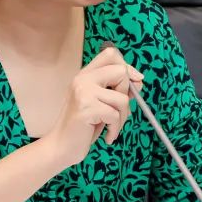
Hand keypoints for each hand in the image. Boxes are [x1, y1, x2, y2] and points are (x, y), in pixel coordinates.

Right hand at [45, 47, 143, 168]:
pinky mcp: (86, 107)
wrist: (62, 147)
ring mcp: (83, 92)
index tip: (135, 82)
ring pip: (122, 98)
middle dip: (127, 94)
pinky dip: (115, 129)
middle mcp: (82, 79)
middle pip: (121, 72)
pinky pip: (115, 115)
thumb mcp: (102, 103)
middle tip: (117, 112)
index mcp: (85, 75)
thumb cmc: (83, 127)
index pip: (111, 54)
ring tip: (111, 127)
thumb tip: (139, 80)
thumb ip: (117, 90)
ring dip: (122, 118)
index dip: (127, 66)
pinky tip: (107, 136)